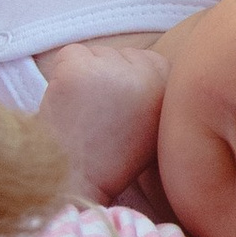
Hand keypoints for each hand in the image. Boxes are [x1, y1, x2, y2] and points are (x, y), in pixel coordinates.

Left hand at [37, 33, 169, 201]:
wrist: (76, 182)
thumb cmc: (112, 159)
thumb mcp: (155, 128)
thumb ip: (158, 94)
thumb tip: (144, 61)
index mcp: (172, 91)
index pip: (150, 61)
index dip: (131, 86)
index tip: (122, 116)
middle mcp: (149, 77)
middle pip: (123, 55)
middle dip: (109, 79)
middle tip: (102, 119)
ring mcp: (114, 71)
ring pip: (96, 54)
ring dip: (86, 79)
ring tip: (86, 116)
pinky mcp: (79, 70)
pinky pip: (69, 54)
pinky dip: (62, 75)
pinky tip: (68, 106)